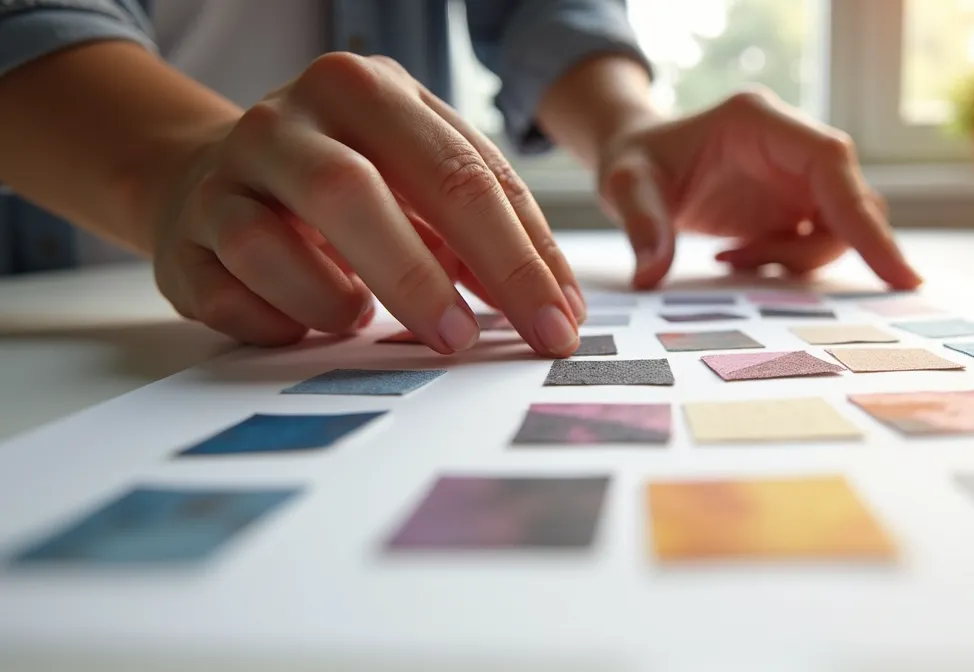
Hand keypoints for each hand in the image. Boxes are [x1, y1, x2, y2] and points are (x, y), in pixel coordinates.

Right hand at [152, 53, 585, 355]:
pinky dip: (277, 321)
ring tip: (361, 320)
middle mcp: (289, 118)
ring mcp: (227, 174)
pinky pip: (227, 295)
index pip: (461, 173)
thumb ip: (484, 232)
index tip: (559, 322)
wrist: (215, 178)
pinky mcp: (183, 237)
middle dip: (427, 279)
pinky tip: (302, 324)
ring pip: (271, 241)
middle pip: (360, 192)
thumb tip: (553, 304)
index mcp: (369, 91)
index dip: (519, 256)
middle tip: (467, 341)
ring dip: (332, 299)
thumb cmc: (346, 184)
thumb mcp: (419, 183)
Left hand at [596, 89, 922, 289]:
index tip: (897, 274)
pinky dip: (787, 262)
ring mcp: (798, 175)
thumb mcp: (625, 186)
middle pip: (849, 201)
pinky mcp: (796, 203)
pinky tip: (737, 256)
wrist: (638, 161)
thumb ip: (641, 224)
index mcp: (761, 121)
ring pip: (839, 227)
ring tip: (732, 256)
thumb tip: (650, 274)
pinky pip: (819, 240)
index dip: (866, 219)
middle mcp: (791, 144)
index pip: (832, 164)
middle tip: (752, 263)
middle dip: (816, 248)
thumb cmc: (634, 163)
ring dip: (793, 258)